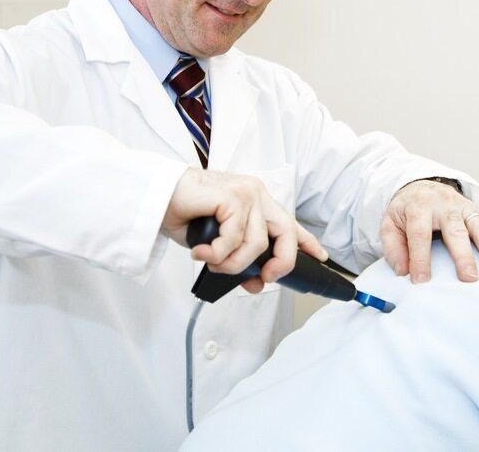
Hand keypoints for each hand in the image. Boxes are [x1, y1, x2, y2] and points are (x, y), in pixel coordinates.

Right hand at [163, 169, 327, 292]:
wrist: (158, 196)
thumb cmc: (184, 214)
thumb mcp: (219, 242)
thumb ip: (239, 259)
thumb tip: (255, 285)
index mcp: (256, 203)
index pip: (288, 224)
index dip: (307, 242)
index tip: (321, 256)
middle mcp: (257, 195)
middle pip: (286, 235)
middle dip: (280, 263)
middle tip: (263, 279)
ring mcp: (247, 193)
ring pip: (257, 244)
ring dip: (233, 263)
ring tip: (212, 262)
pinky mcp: (233, 196)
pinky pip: (235, 238)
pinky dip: (218, 253)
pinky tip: (202, 252)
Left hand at [380, 180, 478, 282]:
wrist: (420, 186)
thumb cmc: (406, 211)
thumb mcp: (390, 224)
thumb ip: (393, 247)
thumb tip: (402, 270)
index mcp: (418, 206)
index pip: (419, 234)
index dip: (420, 258)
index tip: (421, 281)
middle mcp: (443, 204)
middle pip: (454, 229)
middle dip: (462, 255)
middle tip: (469, 278)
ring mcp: (462, 205)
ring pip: (478, 223)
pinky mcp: (475, 208)